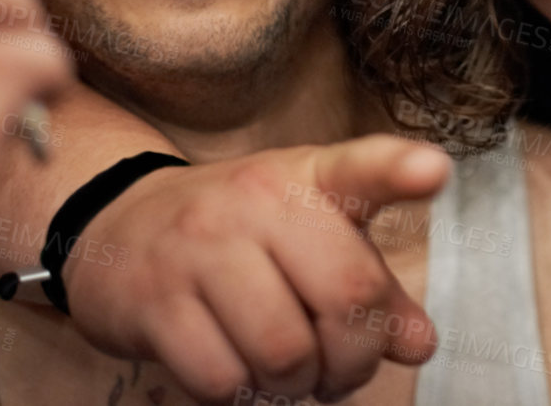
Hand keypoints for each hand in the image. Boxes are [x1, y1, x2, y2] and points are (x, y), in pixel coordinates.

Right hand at [64, 134, 450, 403]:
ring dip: (296, 387)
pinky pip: (223, 381)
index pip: (358, 167)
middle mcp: (255, 201)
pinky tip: (235, 372)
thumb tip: (417, 343)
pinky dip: (241, 397)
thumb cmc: (237, 236)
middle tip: (338, 370)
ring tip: (286, 374)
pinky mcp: (153, 301)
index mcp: (304, 179)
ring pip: (285, 353)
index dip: (398, 171)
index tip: (434, 172)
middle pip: (346, 296)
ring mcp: (199, 247)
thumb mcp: (308, 236)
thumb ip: (370, 284)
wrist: (117, 227)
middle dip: (355, 358)